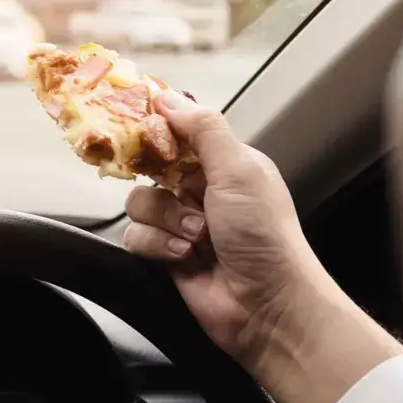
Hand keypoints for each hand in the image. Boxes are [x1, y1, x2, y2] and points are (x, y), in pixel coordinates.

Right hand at [124, 89, 314, 357]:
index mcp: (223, 162)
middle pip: (149, 165)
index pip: (178, 131)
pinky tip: (185, 256)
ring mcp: (181, 222)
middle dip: (157, 179)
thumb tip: (168, 96)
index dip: (156, 126)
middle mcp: (200, 189)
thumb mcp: (240, 169)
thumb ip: (203, 128)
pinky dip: (157, 245)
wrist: (267, 307)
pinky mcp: (165, 253)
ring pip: (139, 202)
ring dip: (165, 219)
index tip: (138, 125)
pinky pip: (136, 236)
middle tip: (170, 185)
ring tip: (195, 236)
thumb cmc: (265, 236)